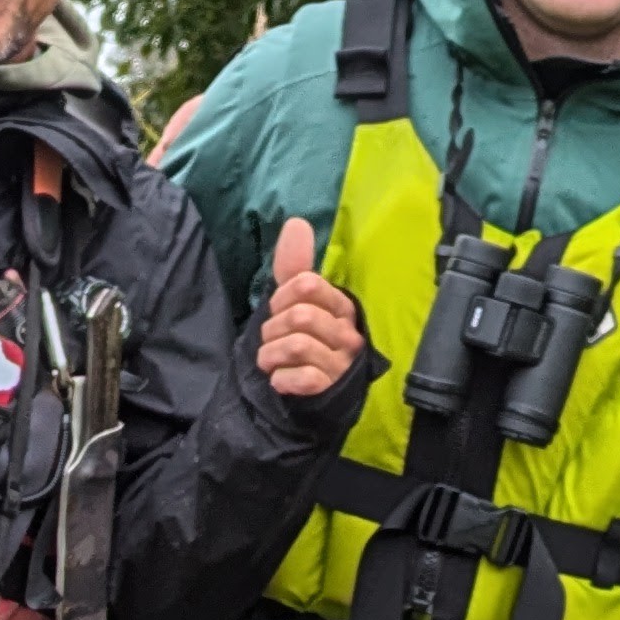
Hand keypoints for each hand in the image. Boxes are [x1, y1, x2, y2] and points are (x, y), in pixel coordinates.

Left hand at [253, 216, 364, 399]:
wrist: (310, 397)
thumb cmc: (304, 342)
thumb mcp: (297, 302)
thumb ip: (295, 265)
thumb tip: (297, 222)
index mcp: (342, 307)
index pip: (307, 284)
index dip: (281, 298)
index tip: (278, 311)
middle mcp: (348, 335)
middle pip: (300, 315)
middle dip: (272, 330)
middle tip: (272, 342)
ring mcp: (342, 365)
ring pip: (298, 345)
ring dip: (271, 355)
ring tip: (272, 361)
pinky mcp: (331, 391)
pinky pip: (304, 378)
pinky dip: (282, 379)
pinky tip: (281, 380)